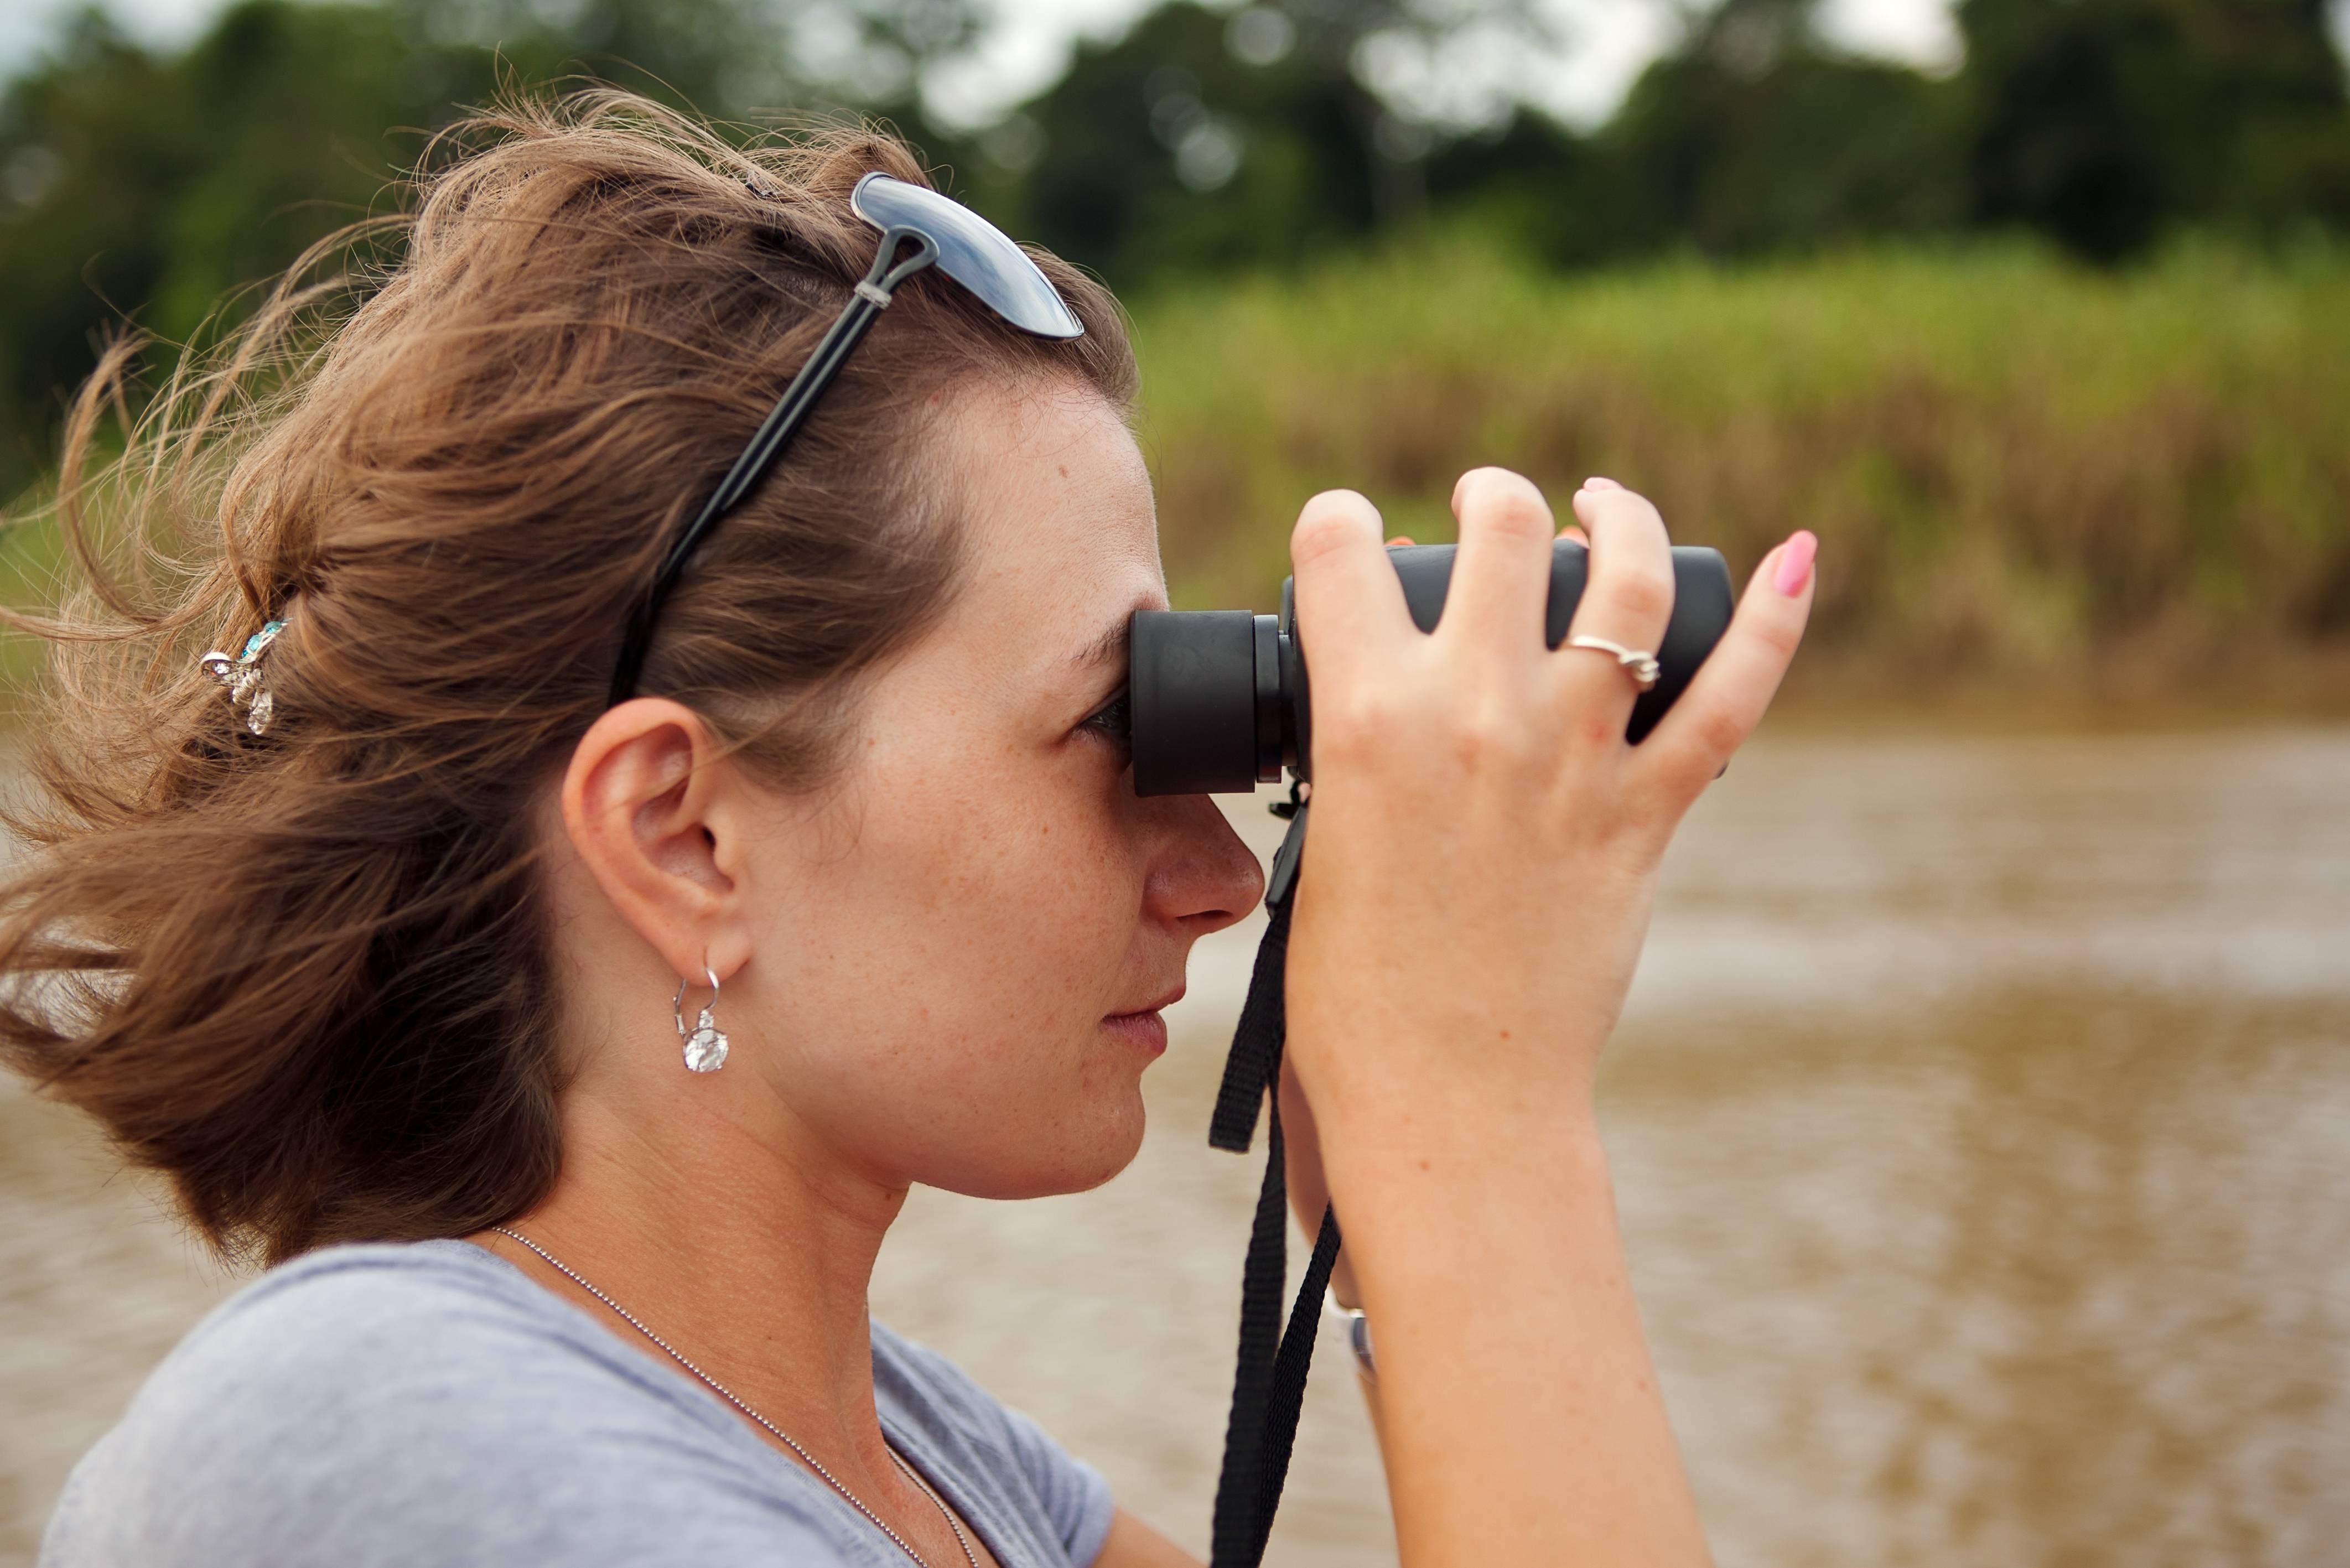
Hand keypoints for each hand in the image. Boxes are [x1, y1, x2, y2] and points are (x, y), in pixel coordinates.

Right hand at [1276, 468, 1812, 1566]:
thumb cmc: (1353, 996)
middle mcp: (1472, 709)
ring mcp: (1572, 756)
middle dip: (1489, 498)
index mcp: (1363, 716)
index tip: (1349, 535)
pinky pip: (1729, 698)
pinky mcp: (1645, 813)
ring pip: (1619, 580)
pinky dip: (1772, 621)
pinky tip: (1795, 559)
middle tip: (1485, 511)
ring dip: (1614, 518)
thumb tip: (1386, 710)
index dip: (1338, 523)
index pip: (1339, 547)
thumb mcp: (1318, 845)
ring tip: (1600, 507)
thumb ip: (1356, 758)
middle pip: (1498, 530)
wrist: (1447, 1098)